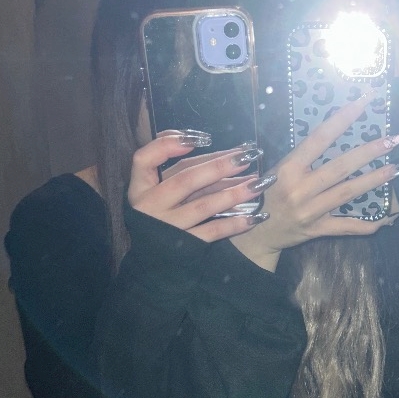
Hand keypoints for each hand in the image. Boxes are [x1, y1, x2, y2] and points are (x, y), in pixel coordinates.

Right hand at [128, 131, 271, 242]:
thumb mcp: (155, 188)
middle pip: (185, 180)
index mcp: (140, 188)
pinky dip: (233, 224)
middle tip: (247, 156)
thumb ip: (169, 163)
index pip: (144, 159)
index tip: (199, 138)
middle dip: (219, 166)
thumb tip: (194, 138)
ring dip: (234, 193)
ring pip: (203, 206)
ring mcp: (167, 227)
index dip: (168, 145)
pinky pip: (212, 233)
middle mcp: (150, 207)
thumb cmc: (159, 212)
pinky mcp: (184, 247)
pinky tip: (254, 216)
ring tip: (258, 183)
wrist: (152, 259)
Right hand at [231, 97, 398, 271]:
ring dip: (375, 179)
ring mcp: (310, 211)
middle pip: (341, 166)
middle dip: (370, 151)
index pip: (320, 138)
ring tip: (397, 167)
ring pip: (348, 192)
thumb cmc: (267, 193)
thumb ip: (303, 156)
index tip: (364, 102)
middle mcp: (299, 189)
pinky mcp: (318, 230)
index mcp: (288, 168)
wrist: (256, 234)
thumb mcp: (278, 170)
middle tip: (395, 139)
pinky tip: (387, 216)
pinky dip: (369, 223)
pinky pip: (348, 226)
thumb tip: (336, 132)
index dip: (343, 118)